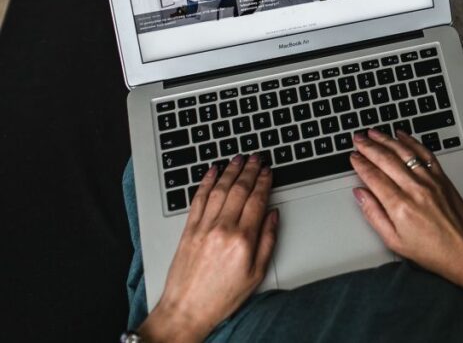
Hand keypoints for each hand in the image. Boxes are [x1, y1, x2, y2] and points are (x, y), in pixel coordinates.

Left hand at [139, 154, 278, 342]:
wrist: (186, 310)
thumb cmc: (222, 297)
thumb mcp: (256, 273)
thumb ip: (268, 241)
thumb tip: (272, 215)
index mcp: (242, 240)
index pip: (256, 200)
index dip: (263, 182)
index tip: (268, 171)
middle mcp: (222, 229)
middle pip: (239, 190)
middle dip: (249, 170)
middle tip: (255, 157)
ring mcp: (203, 227)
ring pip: (219, 190)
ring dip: (230, 171)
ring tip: (238, 158)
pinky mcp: (188, 230)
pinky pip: (198, 199)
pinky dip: (206, 182)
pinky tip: (211, 172)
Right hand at [350, 129, 462, 283]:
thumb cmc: (431, 250)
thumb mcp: (393, 240)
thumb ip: (374, 214)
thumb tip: (360, 194)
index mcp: (399, 206)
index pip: (373, 177)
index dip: (360, 164)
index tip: (353, 157)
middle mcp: (415, 189)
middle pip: (386, 160)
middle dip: (369, 146)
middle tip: (358, 139)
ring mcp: (430, 181)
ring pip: (404, 152)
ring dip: (386, 140)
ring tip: (374, 132)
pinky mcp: (442, 178)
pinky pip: (425, 154)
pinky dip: (412, 142)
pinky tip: (402, 135)